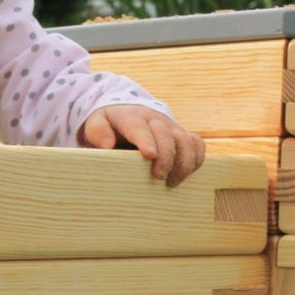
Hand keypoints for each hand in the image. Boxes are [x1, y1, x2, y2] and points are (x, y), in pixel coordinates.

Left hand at [80, 105, 206, 186]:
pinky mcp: (183, 136)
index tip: (150, 155)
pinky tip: (185, 175)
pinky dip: (196, 160)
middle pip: (167, 135)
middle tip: (159, 177)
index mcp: (132, 117)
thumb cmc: (111, 124)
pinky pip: (197, 145)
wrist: (129, 112)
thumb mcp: (97, 123)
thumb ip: (98, 132)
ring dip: (184, 162)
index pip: (141, 128)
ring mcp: (172, 128)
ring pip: (187, 141)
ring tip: (172, 182)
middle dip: (166, 156)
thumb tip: (107, 145)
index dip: (147, 140)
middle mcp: (156, 120)